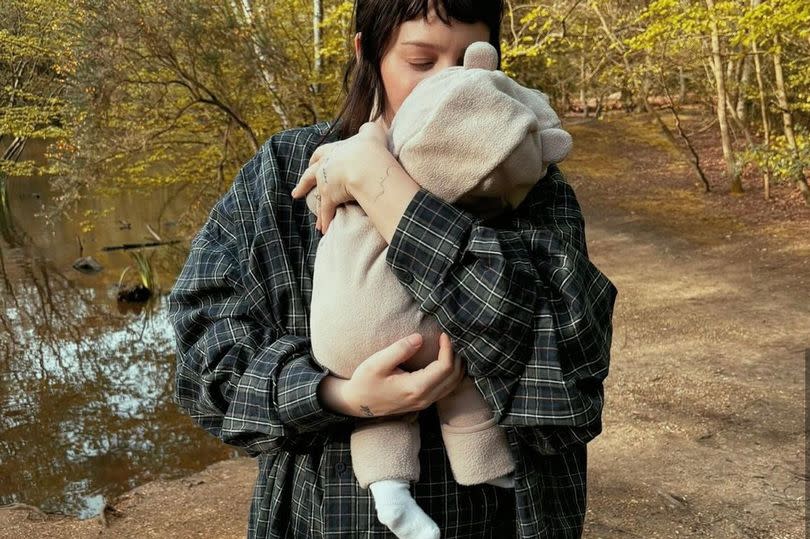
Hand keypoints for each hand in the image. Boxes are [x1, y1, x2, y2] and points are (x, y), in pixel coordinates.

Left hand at [290, 119, 389, 233]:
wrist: (366, 163)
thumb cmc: (370, 147)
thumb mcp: (371, 132)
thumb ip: (369, 130)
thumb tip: (370, 128)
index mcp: (334, 150)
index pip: (321, 154)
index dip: (316, 159)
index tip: (311, 163)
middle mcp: (326, 167)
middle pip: (310, 176)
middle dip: (304, 184)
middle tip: (297, 193)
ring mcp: (326, 183)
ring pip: (318, 198)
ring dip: (317, 211)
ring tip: (315, 222)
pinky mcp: (331, 197)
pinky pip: (327, 212)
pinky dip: (326, 221)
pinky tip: (324, 230)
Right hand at [321, 332, 464, 417]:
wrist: (357, 404)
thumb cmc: (365, 382)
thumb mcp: (377, 363)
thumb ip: (400, 350)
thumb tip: (420, 338)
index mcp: (415, 388)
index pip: (444, 367)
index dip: (448, 349)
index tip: (443, 334)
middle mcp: (424, 398)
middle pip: (453, 376)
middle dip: (455, 356)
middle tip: (448, 339)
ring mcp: (425, 402)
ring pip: (453, 384)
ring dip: (456, 366)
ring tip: (450, 347)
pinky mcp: (423, 402)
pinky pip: (446, 389)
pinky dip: (451, 374)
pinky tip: (445, 361)